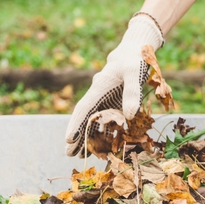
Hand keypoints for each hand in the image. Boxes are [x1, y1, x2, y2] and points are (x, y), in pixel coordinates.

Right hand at [65, 15, 163, 156]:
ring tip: (80, 154)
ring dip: (87, 136)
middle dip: (77, 135)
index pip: (84, 108)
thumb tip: (129, 115)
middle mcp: (99, 94)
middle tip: (69, 154)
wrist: (136, 49)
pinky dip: (101, 131)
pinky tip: (101, 144)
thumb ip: (132, 92)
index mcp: (100, 87)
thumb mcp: (135, 72)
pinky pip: (105, 118)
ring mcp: (106, 98)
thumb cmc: (135, 58)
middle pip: (84, 117)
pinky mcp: (114, 101)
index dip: (76, 124)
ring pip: (93, 120)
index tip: (69, 139)